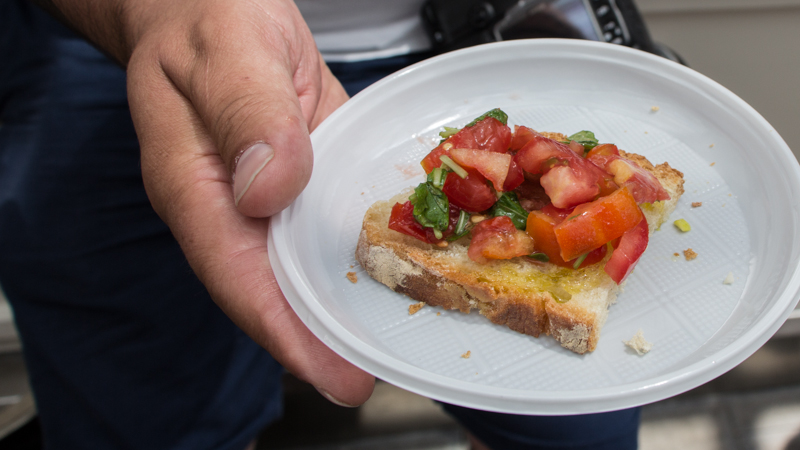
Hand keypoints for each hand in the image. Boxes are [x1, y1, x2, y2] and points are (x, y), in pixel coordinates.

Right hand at [44, 0, 374, 405]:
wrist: (210, 1)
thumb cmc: (206, 17)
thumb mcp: (229, 53)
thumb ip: (248, 115)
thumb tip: (268, 190)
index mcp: (198, 189)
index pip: (240, 279)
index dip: (287, 333)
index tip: (334, 374)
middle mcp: (234, 204)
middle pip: (276, 287)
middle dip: (321, 337)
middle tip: (374, 373)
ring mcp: (270, 193)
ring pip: (305, 261)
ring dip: (344, 301)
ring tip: (393, 337)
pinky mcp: (302, 173)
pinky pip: (328, 219)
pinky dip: (359, 246)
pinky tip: (399, 263)